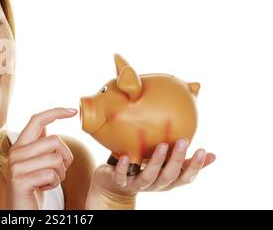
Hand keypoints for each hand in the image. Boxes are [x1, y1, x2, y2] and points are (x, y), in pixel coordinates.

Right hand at [6, 107, 75, 208]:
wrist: (21, 212)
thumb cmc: (33, 188)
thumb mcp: (36, 162)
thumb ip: (39, 144)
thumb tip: (47, 122)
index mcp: (20, 145)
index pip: (37, 119)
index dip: (55, 112)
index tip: (73, 111)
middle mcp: (15, 152)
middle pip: (54, 140)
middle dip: (65, 157)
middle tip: (58, 171)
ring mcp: (16, 166)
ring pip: (55, 158)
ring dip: (60, 174)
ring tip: (48, 181)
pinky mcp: (20, 180)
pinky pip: (51, 174)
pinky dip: (54, 183)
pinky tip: (43, 188)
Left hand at [87, 139, 215, 207]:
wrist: (115, 187)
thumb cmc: (145, 172)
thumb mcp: (167, 168)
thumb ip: (185, 162)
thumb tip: (212, 155)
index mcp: (168, 180)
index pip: (186, 177)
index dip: (195, 166)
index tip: (202, 150)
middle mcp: (155, 184)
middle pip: (169, 175)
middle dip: (177, 159)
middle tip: (183, 141)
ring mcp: (138, 184)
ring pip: (149, 176)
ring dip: (156, 161)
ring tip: (161, 145)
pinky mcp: (120, 182)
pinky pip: (122, 177)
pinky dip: (124, 168)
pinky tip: (126, 157)